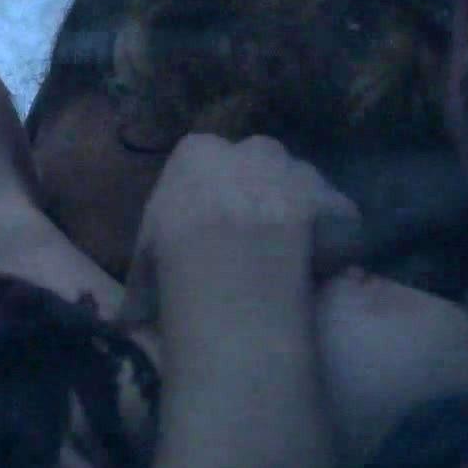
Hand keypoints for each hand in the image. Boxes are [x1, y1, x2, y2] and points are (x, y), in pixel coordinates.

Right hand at [114, 134, 362, 331]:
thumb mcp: (145, 259)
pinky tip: (323, 269)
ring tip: (294, 259)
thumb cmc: (173, 260)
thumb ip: (148, 269)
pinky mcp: (334, 201)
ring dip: (301, 213)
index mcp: (198, 154)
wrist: (229, 269)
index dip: (214, 196)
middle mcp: (252, 150)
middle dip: (262, 192)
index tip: (214, 227)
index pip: (206, 163)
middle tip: (257, 240)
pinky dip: (335, 239)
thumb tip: (129, 318)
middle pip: (261, 164)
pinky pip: (339, 218)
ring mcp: (299, 171)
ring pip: (304, 185)